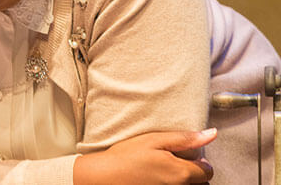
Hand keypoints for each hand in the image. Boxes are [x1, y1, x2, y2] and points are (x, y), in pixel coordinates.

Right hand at [73, 128, 215, 184]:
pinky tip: (158, 180)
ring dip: (184, 182)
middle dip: (194, 175)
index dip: (200, 163)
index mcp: (180, 173)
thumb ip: (185, 139)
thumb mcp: (154, 140)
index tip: (186, 158)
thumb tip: (211, 134)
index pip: (208, 172)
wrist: (102, 176)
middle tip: (175, 165)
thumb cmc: (125, 157)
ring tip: (166, 174)